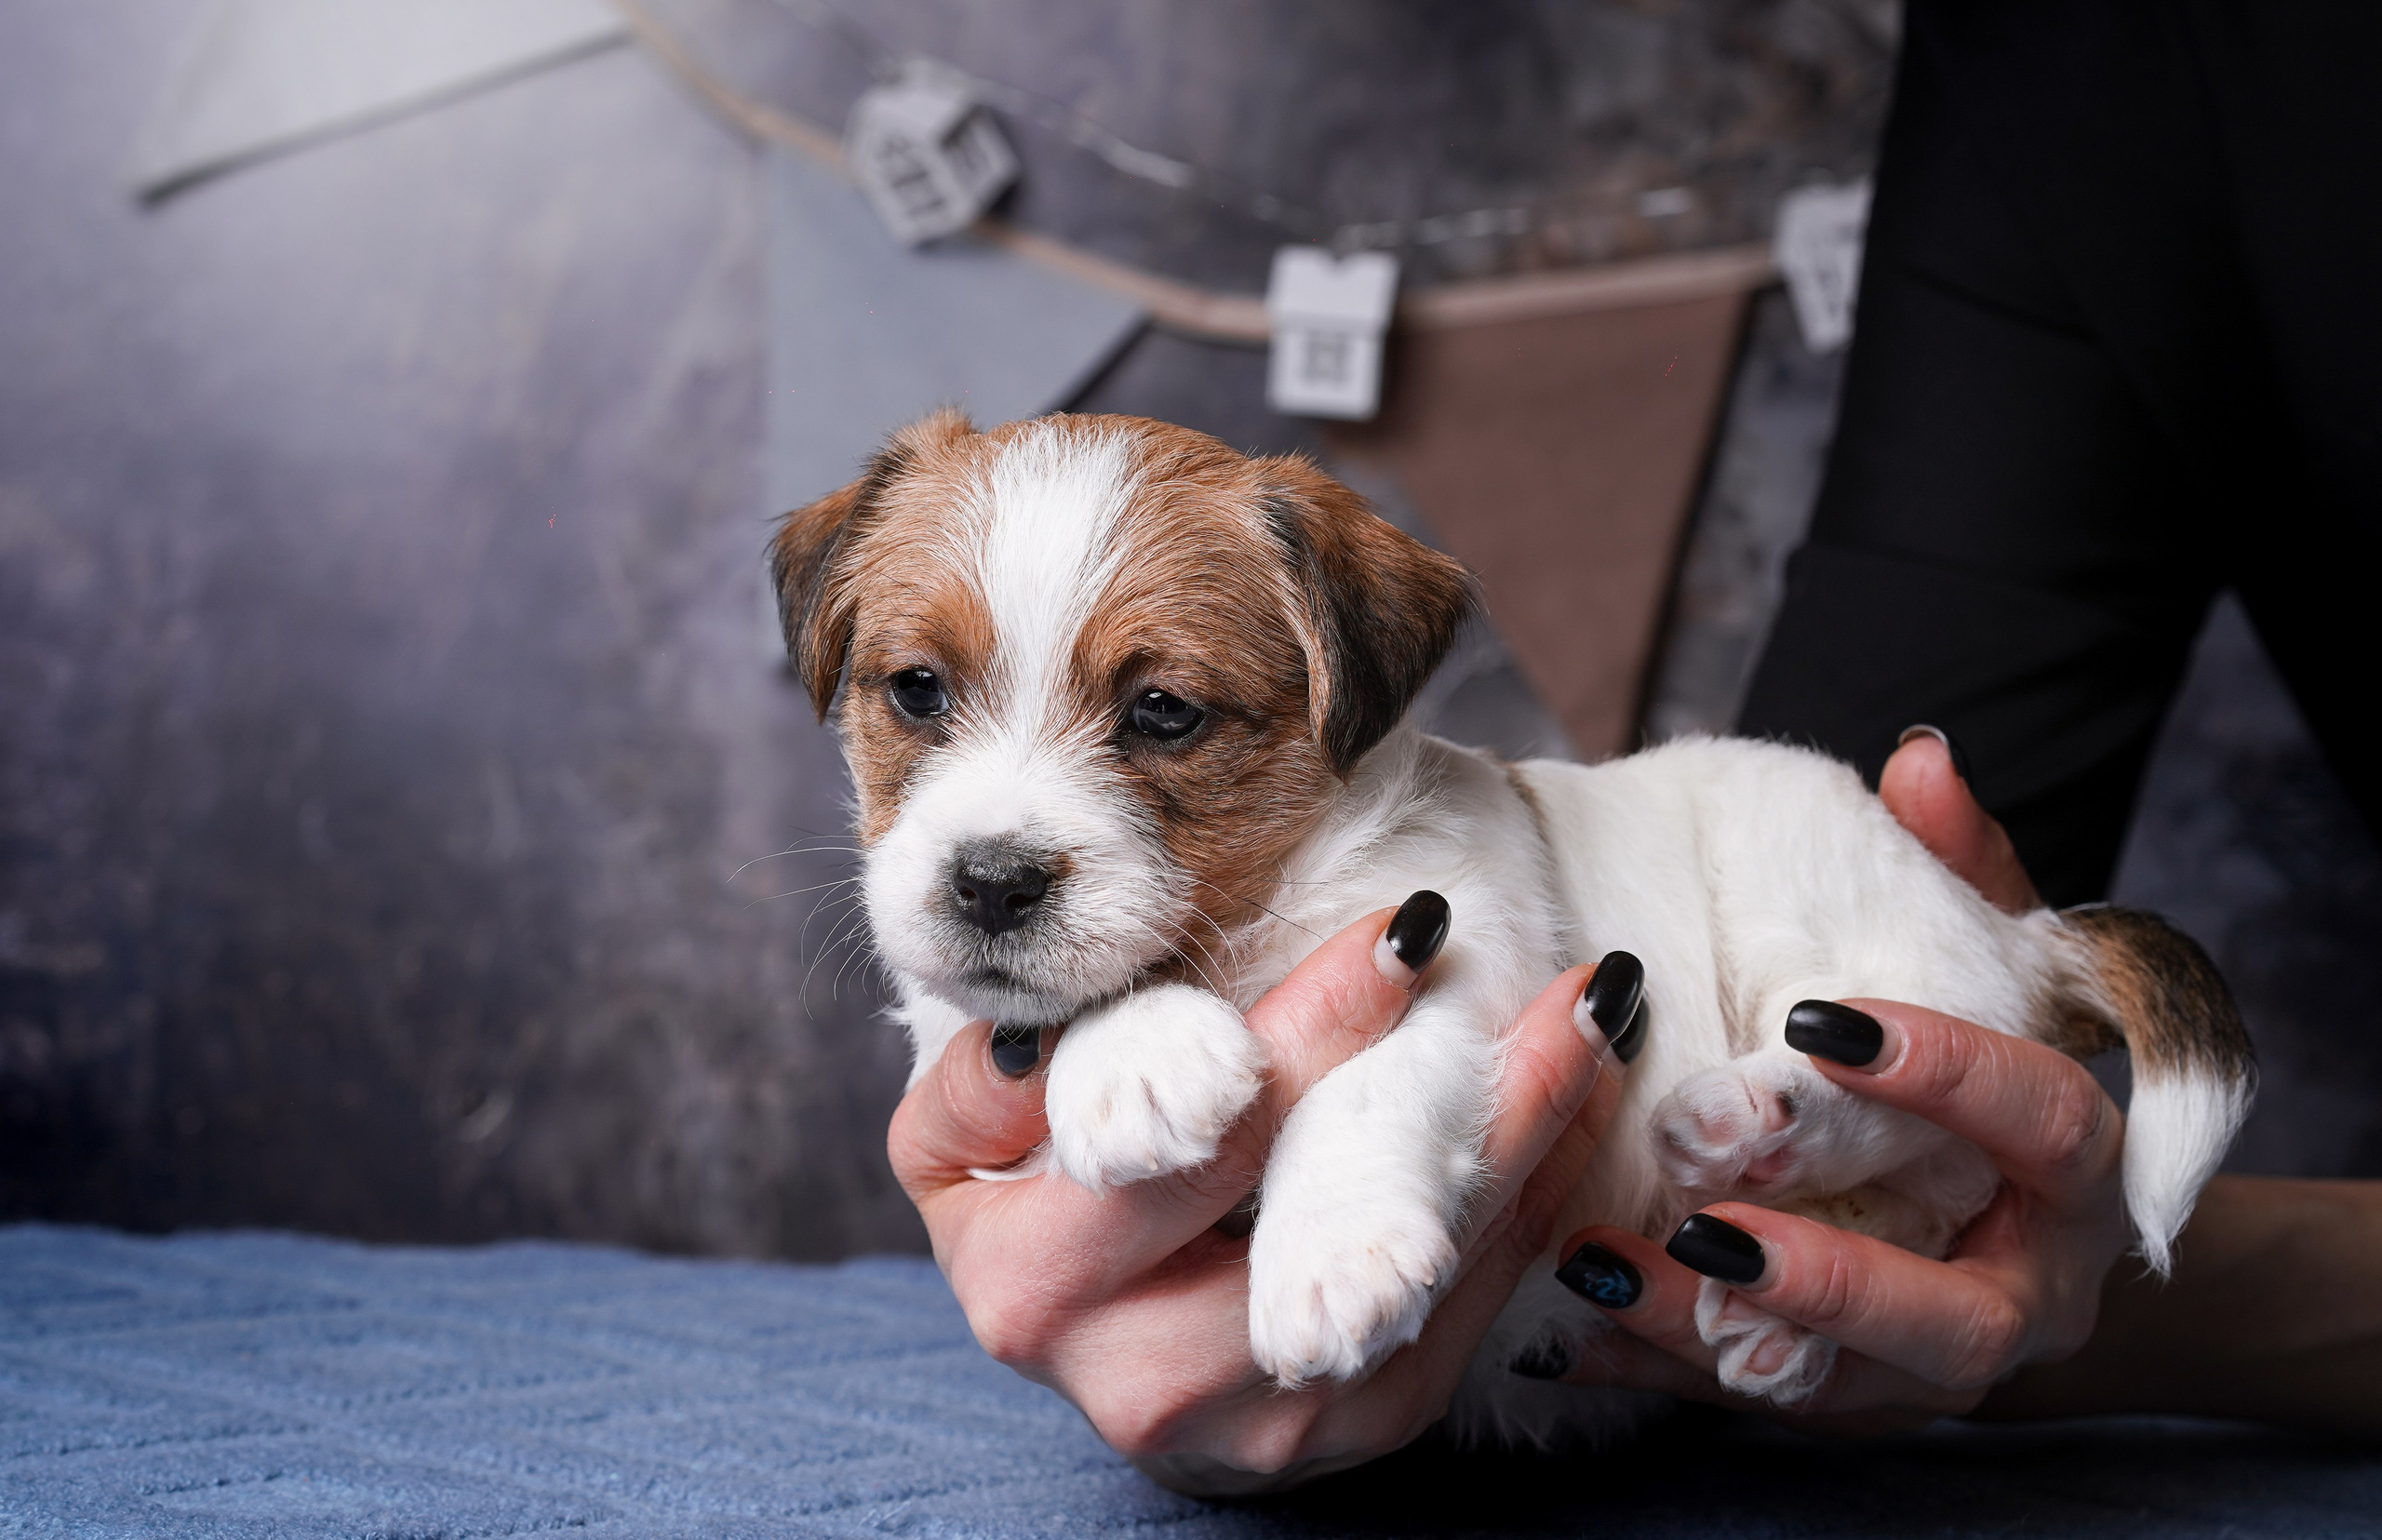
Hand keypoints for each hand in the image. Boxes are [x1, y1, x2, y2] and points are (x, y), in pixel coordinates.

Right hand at [889, 906, 1636, 1492]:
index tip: (1408, 933)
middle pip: (1326, 1213)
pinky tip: (1572, 1099)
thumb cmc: (1031, 1194)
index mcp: (1037, 1285)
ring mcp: (1267, 1419)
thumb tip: (1048, 1041)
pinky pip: (1468, 1304)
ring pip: (1421, 1265)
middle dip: (1443, 1077)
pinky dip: (1526, 1193)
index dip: (1310, 1031)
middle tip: (1549, 973)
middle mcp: (1147, 1377)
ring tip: (1594, 1018)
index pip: (1195, 1136)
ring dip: (1521, 1132)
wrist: (1093, 1337)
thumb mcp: (959, 1140)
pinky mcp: (1356, 1423)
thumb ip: (985, 1083)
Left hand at [1544, 728, 2129, 1430]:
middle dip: (1829, 1272)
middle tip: (1710, 1218)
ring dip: (1715, 1333)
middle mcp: (2029, 1285)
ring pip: (1846, 1383)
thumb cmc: (1994, 1072)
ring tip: (1602, 1269)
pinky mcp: (1862, 1403)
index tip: (1820, 1026)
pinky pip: (1760, 1404)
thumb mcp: (1998, 968)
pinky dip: (1661, 1366)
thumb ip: (1962, 872)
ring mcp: (1944, 1366)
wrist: (2026, 1230)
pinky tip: (1567, 1328)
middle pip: (1956, 1314)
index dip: (1942, 1075)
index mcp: (2074, 1166)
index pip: (2037, 1118)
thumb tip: (1918, 761)